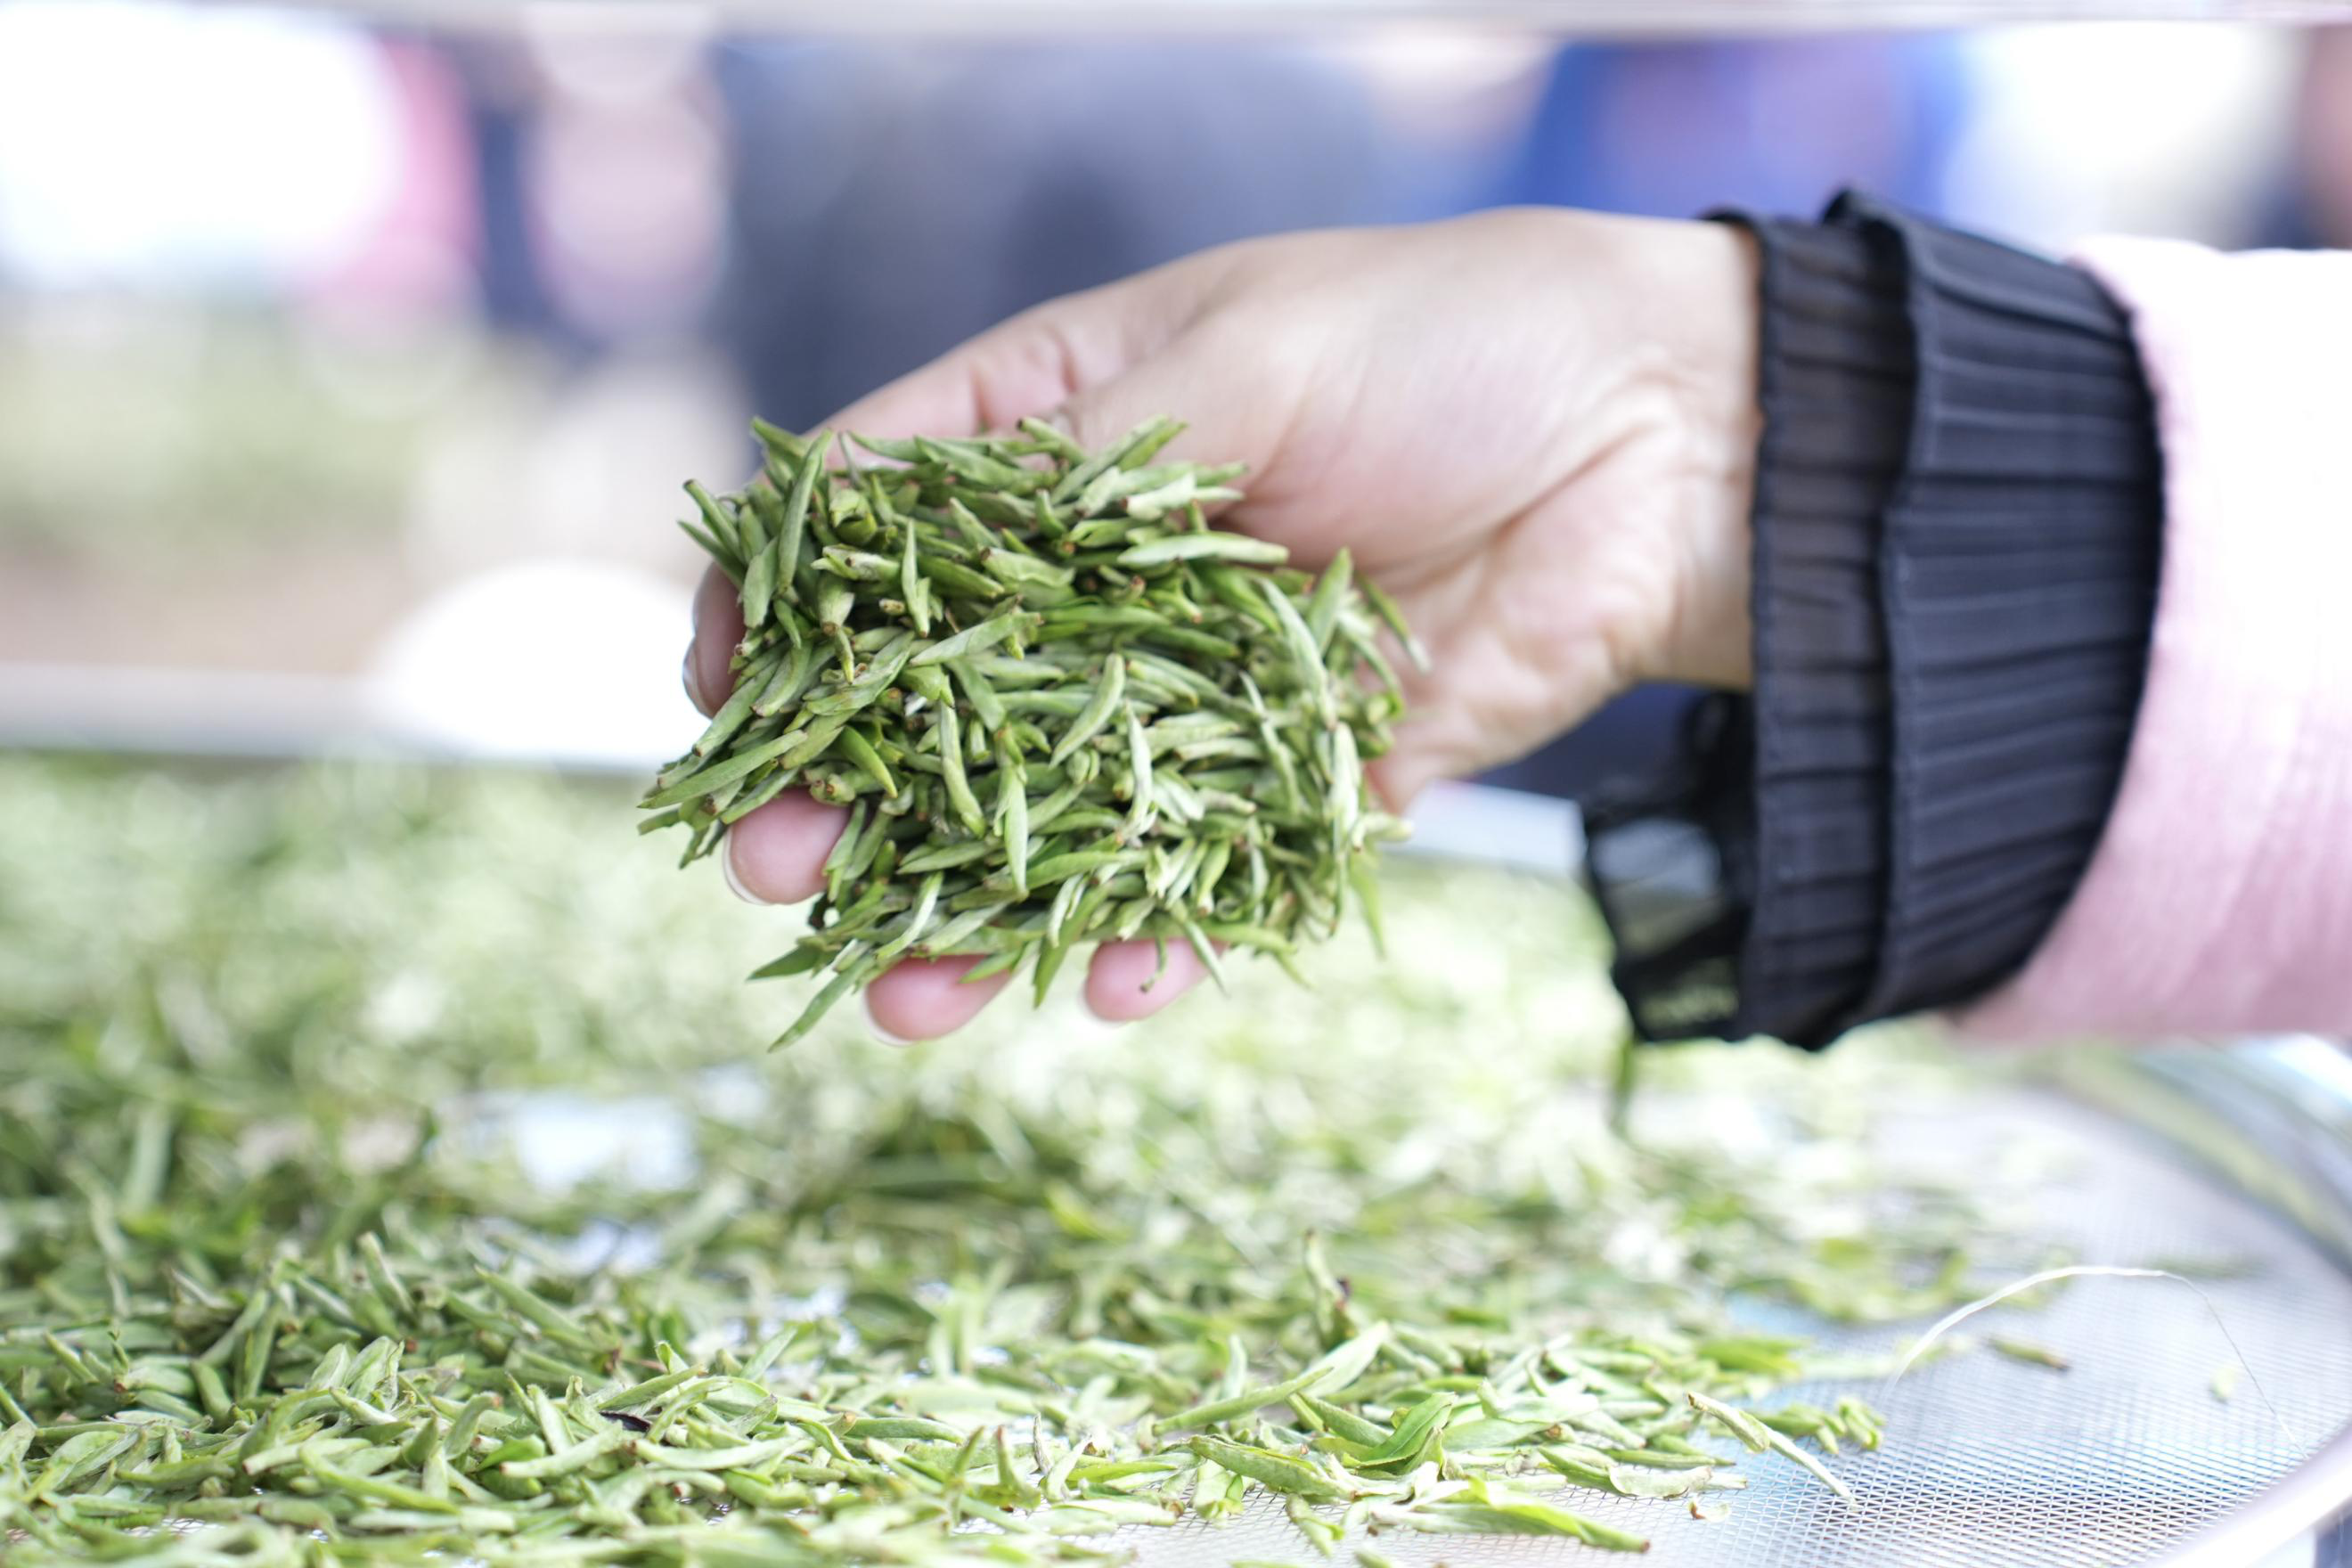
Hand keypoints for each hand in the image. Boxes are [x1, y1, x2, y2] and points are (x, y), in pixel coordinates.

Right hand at [685, 207, 1760, 1039]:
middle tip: (776, 866)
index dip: (790, 608)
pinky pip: (1212, 880)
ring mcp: (1198, 692)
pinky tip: (1112, 988)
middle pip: (941, 701)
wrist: (1673, 437)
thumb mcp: (1245, 357)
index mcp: (1067, 434)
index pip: (880, 524)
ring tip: (901, 989)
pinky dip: (1164, 939)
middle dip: (852, 791)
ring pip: (1054, 819)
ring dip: (973, 907)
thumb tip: (889, 542)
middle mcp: (1111, 579)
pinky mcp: (1304, 781)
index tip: (723, 692)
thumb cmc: (1454, 339)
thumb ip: (1081, 470)